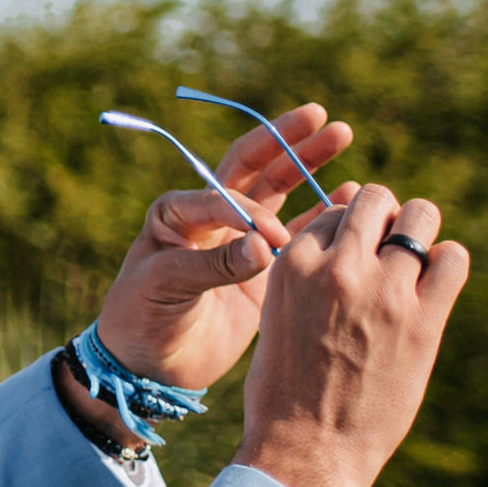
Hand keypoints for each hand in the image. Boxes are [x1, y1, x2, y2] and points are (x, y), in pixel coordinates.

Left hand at [92, 105, 353, 391]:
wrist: (146, 367)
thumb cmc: (139, 319)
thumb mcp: (165, 286)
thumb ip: (213, 265)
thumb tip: (264, 246)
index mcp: (179, 211)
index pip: (223, 190)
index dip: (250, 209)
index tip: (269, 239)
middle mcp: (211, 218)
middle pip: (255, 169)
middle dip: (289, 142)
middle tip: (325, 119)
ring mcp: (238, 243)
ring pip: (279, 194)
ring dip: (309, 166)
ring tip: (342, 136)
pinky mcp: (260, 272)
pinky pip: (296, 236)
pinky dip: (321, 216)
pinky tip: (347, 197)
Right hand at [231, 183, 467, 486]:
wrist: (308, 451)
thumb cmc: (285, 393)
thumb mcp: (276, 318)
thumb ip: (306, 278)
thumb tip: (344, 247)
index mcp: (294, 265)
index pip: (337, 212)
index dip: (351, 232)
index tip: (356, 259)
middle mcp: (338, 268)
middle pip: (377, 200)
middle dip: (386, 219)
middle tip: (390, 253)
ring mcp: (383, 291)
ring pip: (420, 216)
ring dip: (420, 231)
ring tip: (417, 263)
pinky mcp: (422, 320)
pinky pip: (453, 259)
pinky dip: (448, 263)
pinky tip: (436, 287)